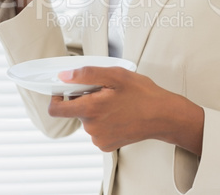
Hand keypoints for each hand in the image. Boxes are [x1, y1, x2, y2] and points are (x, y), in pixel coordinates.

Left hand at [48, 66, 203, 154]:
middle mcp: (92, 128)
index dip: (56, 98)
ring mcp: (99, 139)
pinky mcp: (107, 145)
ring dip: (96, 110)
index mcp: (91, 109)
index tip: (63, 90)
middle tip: (105, 91)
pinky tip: (119, 114)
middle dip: (85, 99)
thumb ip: (86, 75)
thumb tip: (64, 76)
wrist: (163, 116)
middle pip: (75, 111)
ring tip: (116, 102)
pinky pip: (96, 130)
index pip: (57, 109)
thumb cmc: (142, 94)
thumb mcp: (115, 75)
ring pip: (87, 120)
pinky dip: (103, 121)